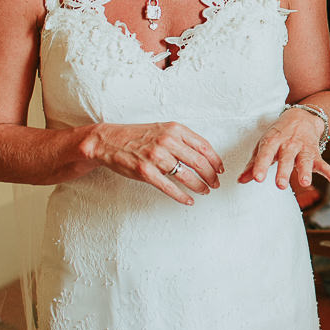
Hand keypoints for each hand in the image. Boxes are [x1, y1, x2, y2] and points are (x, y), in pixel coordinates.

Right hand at [90, 121, 224, 204]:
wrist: (109, 141)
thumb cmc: (137, 136)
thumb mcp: (163, 129)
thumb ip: (182, 139)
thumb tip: (204, 155)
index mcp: (175, 129)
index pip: (204, 146)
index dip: (216, 160)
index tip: (220, 169)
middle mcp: (167, 141)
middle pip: (199, 162)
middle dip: (211, 176)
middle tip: (215, 183)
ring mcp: (156, 157)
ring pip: (187, 176)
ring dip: (200, 186)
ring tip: (205, 191)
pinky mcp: (145, 172)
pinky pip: (170, 187)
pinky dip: (182, 196)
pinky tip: (189, 200)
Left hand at [240, 105, 329, 189]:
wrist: (302, 116)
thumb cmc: (279, 135)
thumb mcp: (264, 144)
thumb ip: (253, 164)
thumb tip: (240, 180)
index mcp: (273, 141)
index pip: (266, 153)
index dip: (261, 165)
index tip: (257, 178)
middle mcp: (289, 144)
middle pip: (286, 158)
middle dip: (284, 171)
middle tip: (280, 185)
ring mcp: (304, 148)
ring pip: (305, 160)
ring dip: (305, 171)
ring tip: (304, 183)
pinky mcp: (315, 153)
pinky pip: (323, 163)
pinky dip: (329, 171)